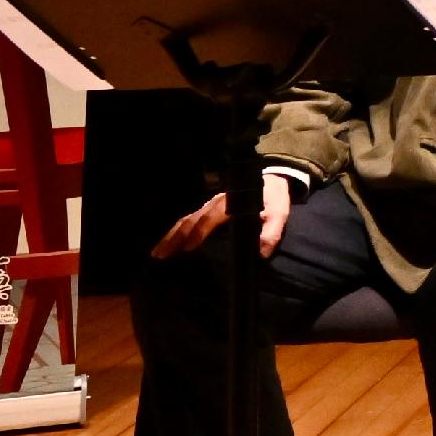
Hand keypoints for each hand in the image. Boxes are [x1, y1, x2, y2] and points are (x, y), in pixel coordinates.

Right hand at [151, 169, 295, 259]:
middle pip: (191, 220)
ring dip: (171, 235)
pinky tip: (167, 242)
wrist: (271, 180)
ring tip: (156, 252)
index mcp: (230, 204)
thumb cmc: (272, 198)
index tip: (187, 248)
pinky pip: (188, 219)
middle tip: (160, 255)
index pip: (210, 219)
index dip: (199, 233)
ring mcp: (209, 205)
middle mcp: (215, 203)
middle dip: (175, 237)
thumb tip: (261, 252)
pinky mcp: (208, 208)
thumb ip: (271, 230)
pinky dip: (176, 231)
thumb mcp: (278, 212)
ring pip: (186, 220)